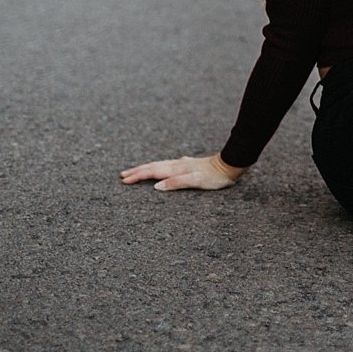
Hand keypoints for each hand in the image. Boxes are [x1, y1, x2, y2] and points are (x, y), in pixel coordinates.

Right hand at [120, 154, 247, 190]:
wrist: (230, 165)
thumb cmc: (214, 176)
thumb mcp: (195, 181)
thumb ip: (176, 183)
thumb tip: (156, 186)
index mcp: (176, 169)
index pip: (152, 172)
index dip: (138, 176)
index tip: (124, 180)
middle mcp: (178, 165)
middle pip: (153, 167)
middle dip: (137, 171)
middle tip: (122, 175)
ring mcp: (183, 164)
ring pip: (160, 165)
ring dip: (146, 168)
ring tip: (136, 171)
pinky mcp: (189, 166)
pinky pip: (168, 166)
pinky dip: (159, 168)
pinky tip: (163, 168)